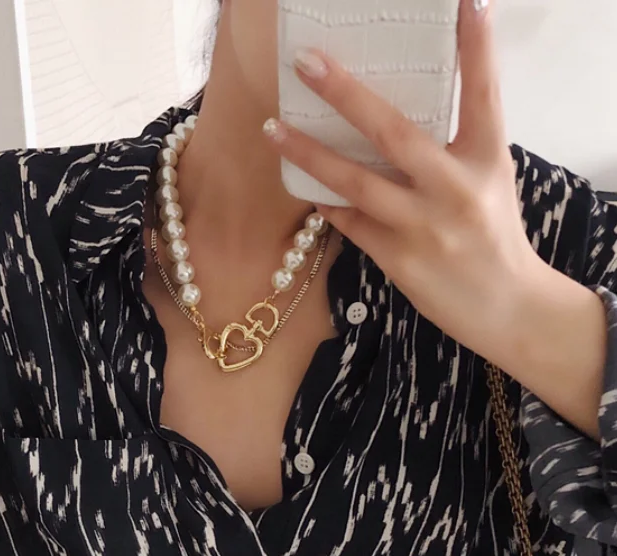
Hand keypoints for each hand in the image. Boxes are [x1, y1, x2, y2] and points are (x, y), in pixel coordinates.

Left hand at [264, 0, 544, 363]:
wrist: (502, 305)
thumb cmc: (492, 235)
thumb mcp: (489, 179)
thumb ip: (454, 147)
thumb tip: (396, 115)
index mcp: (487, 158)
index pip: (483, 92)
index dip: (475, 45)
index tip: (465, 0)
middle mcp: (455, 188)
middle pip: (393, 132)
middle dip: (346, 94)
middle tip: (307, 62)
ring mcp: (423, 226)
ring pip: (356, 183)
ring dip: (309, 154)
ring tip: (273, 129)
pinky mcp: (398, 259)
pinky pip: (350, 223)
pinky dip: (326, 202)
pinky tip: (302, 183)